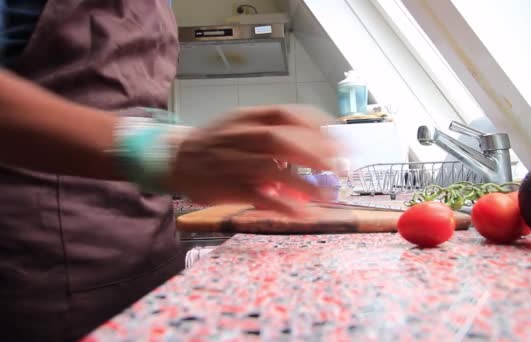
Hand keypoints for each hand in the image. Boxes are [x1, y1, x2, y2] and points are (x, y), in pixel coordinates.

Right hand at [167, 105, 337, 214]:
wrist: (173, 158)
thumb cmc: (216, 145)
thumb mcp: (243, 129)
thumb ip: (274, 138)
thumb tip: (313, 154)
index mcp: (248, 117)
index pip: (288, 114)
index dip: (318, 125)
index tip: (340, 140)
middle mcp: (240, 135)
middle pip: (281, 138)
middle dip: (315, 153)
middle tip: (339, 169)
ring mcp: (231, 160)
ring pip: (270, 167)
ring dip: (302, 182)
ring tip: (325, 196)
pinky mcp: (225, 185)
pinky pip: (255, 194)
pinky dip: (280, 204)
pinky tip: (300, 213)